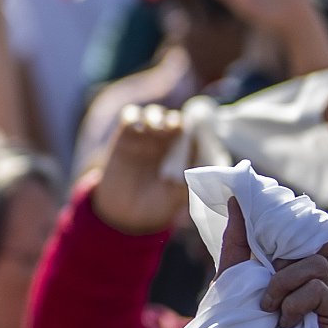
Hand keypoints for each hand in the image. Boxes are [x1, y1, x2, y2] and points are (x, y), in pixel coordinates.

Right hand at [89, 103, 188, 235]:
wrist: (124, 214)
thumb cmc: (155, 206)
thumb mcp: (177, 196)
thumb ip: (189, 181)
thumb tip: (205, 168)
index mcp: (178, 155)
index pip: (190, 132)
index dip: (193, 130)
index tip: (192, 138)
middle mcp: (162, 144)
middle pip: (172, 117)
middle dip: (174, 120)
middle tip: (173, 130)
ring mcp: (142, 139)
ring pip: (153, 112)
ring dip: (156, 116)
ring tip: (156, 129)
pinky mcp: (122, 137)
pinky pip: (129, 115)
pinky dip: (135, 117)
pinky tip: (138, 129)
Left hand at [218, 196, 327, 327]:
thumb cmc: (240, 319)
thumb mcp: (233, 274)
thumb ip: (238, 237)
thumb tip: (236, 196)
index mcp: (295, 267)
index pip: (315, 237)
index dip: (307, 230)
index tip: (283, 241)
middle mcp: (315, 281)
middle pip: (315, 250)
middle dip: (283, 270)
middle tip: (265, 294)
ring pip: (316, 268)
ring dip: (285, 286)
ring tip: (270, 309)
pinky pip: (320, 293)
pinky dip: (296, 304)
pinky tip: (285, 323)